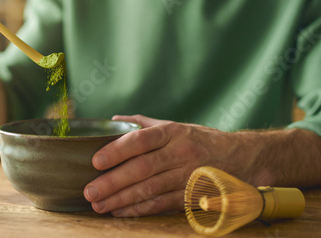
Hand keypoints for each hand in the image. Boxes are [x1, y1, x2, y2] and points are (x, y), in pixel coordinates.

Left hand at [83, 115, 258, 216]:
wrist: (243, 158)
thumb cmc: (201, 140)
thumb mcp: (176, 125)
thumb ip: (144, 124)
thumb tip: (114, 120)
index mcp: (172, 132)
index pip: (140, 140)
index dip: (117, 151)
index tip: (95, 161)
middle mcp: (180, 152)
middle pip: (142, 168)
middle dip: (113, 182)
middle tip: (90, 192)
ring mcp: (187, 176)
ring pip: (150, 189)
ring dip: (121, 200)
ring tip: (99, 205)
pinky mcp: (192, 195)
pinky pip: (162, 204)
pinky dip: (139, 209)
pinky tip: (121, 212)